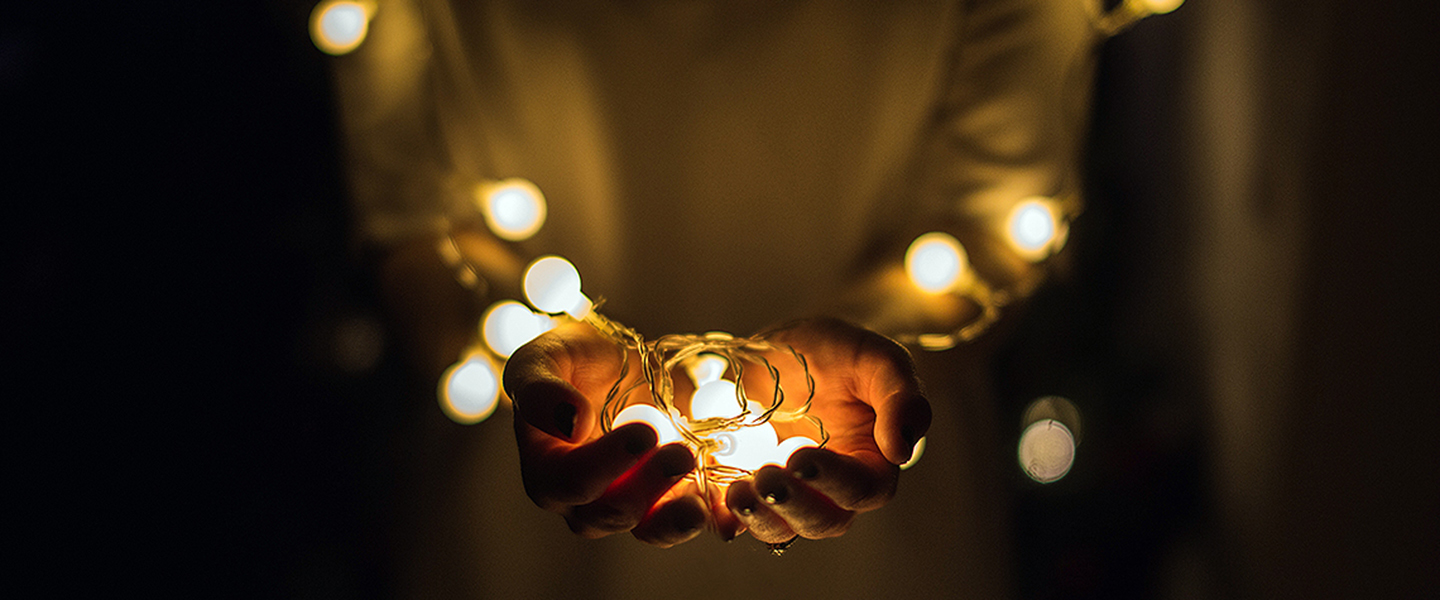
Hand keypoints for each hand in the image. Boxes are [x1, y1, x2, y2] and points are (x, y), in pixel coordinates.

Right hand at [503, 322, 718, 546]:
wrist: (623, 364)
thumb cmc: (575, 360)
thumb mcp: (546, 357)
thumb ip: (540, 388)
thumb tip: (569, 422)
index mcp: (546, 468)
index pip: (567, 483)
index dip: (604, 465)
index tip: (644, 432)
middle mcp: (582, 499)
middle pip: (607, 514)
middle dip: (647, 488)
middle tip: (682, 453)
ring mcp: (629, 505)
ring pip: (647, 529)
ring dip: (675, 519)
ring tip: (701, 503)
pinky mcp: (668, 502)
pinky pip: (687, 521)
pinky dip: (710, 520)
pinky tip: (728, 511)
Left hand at [724, 318, 931, 542]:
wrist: (793, 350)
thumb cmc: (844, 354)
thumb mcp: (878, 361)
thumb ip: (901, 398)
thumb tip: (902, 449)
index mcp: (870, 466)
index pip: (863, 490)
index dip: (835, 481)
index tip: (804, 458)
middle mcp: (830, 491)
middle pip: (820, 521)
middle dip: (792, 506)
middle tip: (766, 479)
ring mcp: (787, 493)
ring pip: (778, 527)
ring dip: (756, 518)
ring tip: (735, 493)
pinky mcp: (748, 485)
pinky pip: (735, 515)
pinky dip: (721, 514)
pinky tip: (705, 500)